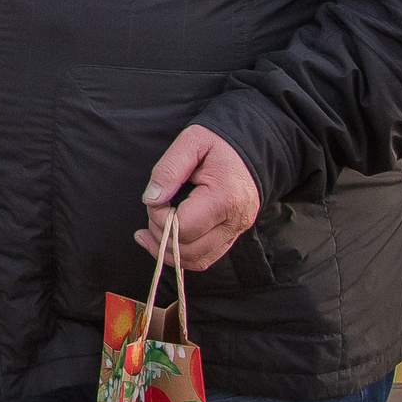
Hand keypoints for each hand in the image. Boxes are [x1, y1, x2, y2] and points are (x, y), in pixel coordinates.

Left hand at [138, 127, 262, 271]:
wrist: (253, 149)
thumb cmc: (220, 143)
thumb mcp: (191, 142)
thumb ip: (169, 169)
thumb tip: (151, 199)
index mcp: (224, 197)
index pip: (184, 227)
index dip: (159, 218)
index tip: (154, 199)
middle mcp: (235, 221)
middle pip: (189, 249)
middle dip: (161, 235)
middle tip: (152, 213)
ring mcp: (236, 231)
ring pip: (197, 259)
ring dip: (168, 251)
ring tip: (148, 233)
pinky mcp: (233, 235)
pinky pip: (206, 257)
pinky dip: (182, 254)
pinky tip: (164, 240)